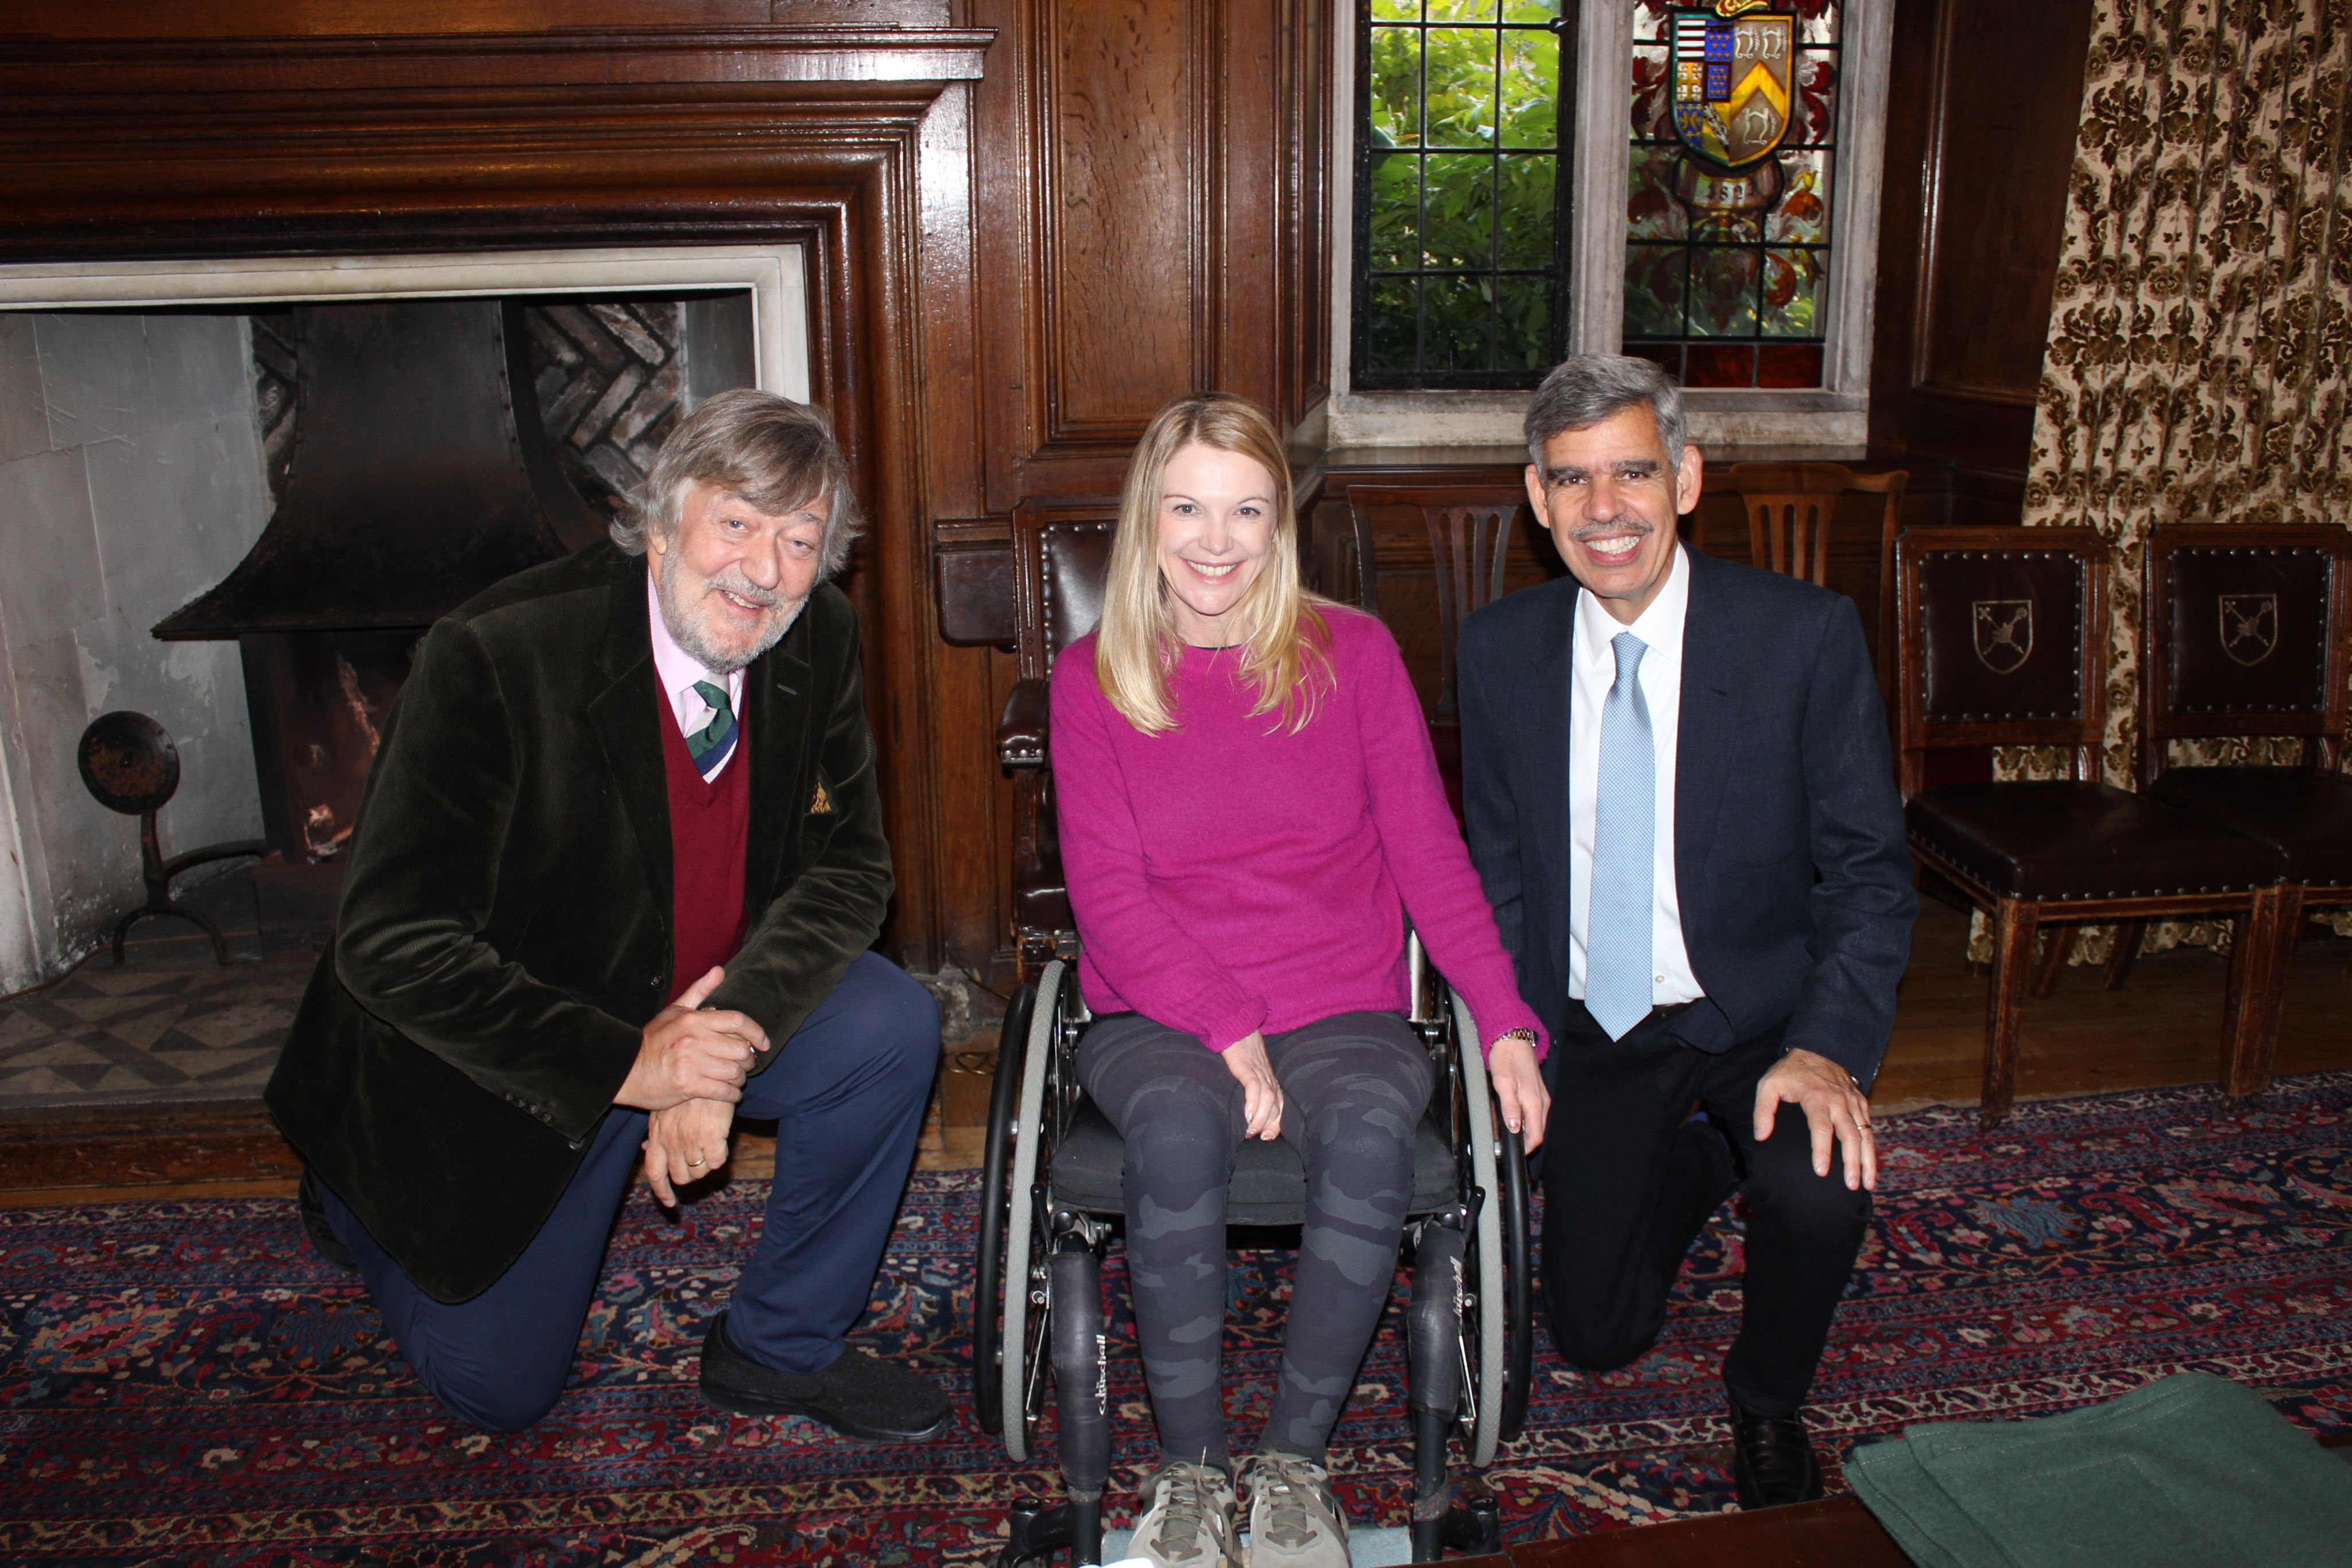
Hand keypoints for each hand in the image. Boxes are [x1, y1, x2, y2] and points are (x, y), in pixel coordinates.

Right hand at [614, 966, 768, 1111]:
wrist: (625, 1069)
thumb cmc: (653, 1040)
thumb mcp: (674, 1011)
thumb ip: (699, 991)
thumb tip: (719, 971)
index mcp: (694, 1020)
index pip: (738, 1021)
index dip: (757, 1033)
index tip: (764, 1043)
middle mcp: (695, 1039)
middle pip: (741, 1050)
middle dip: (749, 1060)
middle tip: (746, 1064)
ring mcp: (691, 1063)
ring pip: (734, 1072)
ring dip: (740, 1079)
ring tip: (736, 1079)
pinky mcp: (688, 1085)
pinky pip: (723, 1091)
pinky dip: (732, 1094)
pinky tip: (730, 1093)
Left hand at [642, 1096, 736, 1207]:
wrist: (707, 1072)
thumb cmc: (686, 1092)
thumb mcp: (662, 1110)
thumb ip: (655, 1132)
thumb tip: (646, 1149)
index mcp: (658, 1136)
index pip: (654, 1172)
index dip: (661, 1191)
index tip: (669, 1203)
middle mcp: (672, 1142)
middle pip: (680, 1176)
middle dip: (689, 1175)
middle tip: (697, 1163)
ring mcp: (692, 1140)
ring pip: (699, 1172)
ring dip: (704, 1166)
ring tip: (709, 1148)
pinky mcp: (713, 1136)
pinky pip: (717, 1162)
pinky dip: (719, 1157)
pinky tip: (720, 1143)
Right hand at [1220, 1031, 1282, 1140]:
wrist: (1236, 1028)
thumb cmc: (1241, 1052)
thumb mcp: (1249, 1072)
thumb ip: (1251, 1088)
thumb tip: (1246, 1110)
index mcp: (1270, 1081)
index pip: (1280, 1106)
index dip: (1277, 1123)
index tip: (1268, 1137)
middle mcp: (1268, 1079)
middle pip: (1276, 1105)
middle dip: (1269, 1124)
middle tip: (1258, 1138)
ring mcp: (1259, 1072)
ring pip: (1268, 1099)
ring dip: (1261, 1118)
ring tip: (1251, 1131)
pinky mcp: (1247, 1066)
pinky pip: (1254, 1086)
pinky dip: (1253, 1102)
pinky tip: (1248, 1115)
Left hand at [1487, 1035, 1548, 1152]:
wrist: (1513, 1039)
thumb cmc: (1507, 1057)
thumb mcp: (1503, 1083)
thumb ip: (1509, 1108)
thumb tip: (1515, 1128)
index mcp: (1535, 1102)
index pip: (1536, 1136)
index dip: (1525, 1148)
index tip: (1512, 1152)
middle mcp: (1541, 1102)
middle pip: (1535, 1131)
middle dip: (1519, 1139)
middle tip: (1500, 1139)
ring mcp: (1540, 1098)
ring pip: (1531, 1122)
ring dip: (1517, 1127)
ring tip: (1499, 1122)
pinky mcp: (1535, 1093)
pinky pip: (1529, 1111)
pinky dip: (1517, 1115)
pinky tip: (1504, 1110)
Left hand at [1753, 1047, 1875, 1191]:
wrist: (1818, 1049)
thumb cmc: (1790, 1072)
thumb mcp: (1769, 1084)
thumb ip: (1763, 1110)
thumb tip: (1760, 1136)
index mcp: (1816, 1096)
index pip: (1821, 1127)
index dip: (1822, 1150)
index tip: (1821, 1172)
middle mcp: (1839, 1101)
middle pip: (1850, 1135)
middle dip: (1852, 1162)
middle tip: (1850, 1185)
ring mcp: (1853, 1102)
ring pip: (1865, 1134)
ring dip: (1868, 1160)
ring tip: (1868, 1184)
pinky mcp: (1861, 1103)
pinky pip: (1869, 1128)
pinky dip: (1872, 1148)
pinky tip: (1870, 1167)